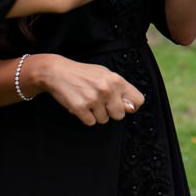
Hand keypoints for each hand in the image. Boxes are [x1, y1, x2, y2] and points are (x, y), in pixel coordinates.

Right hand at [25, 54, 145, 125]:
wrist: (57, 72)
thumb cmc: (82, 74)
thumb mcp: (105, 74)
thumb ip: (120, 88)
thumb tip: (131, 106)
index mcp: (116, 80)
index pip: (138, 100)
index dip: (132, 106)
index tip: (125, 105)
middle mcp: (107, 90)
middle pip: (120, 115)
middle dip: (111, 112)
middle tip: (101, 103)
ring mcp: (94, 100)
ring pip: (104, 120)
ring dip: (96, 114)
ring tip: (89, 101)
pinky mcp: (80, 108)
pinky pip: (90, 122)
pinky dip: (86, 117)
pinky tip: (82, 105)